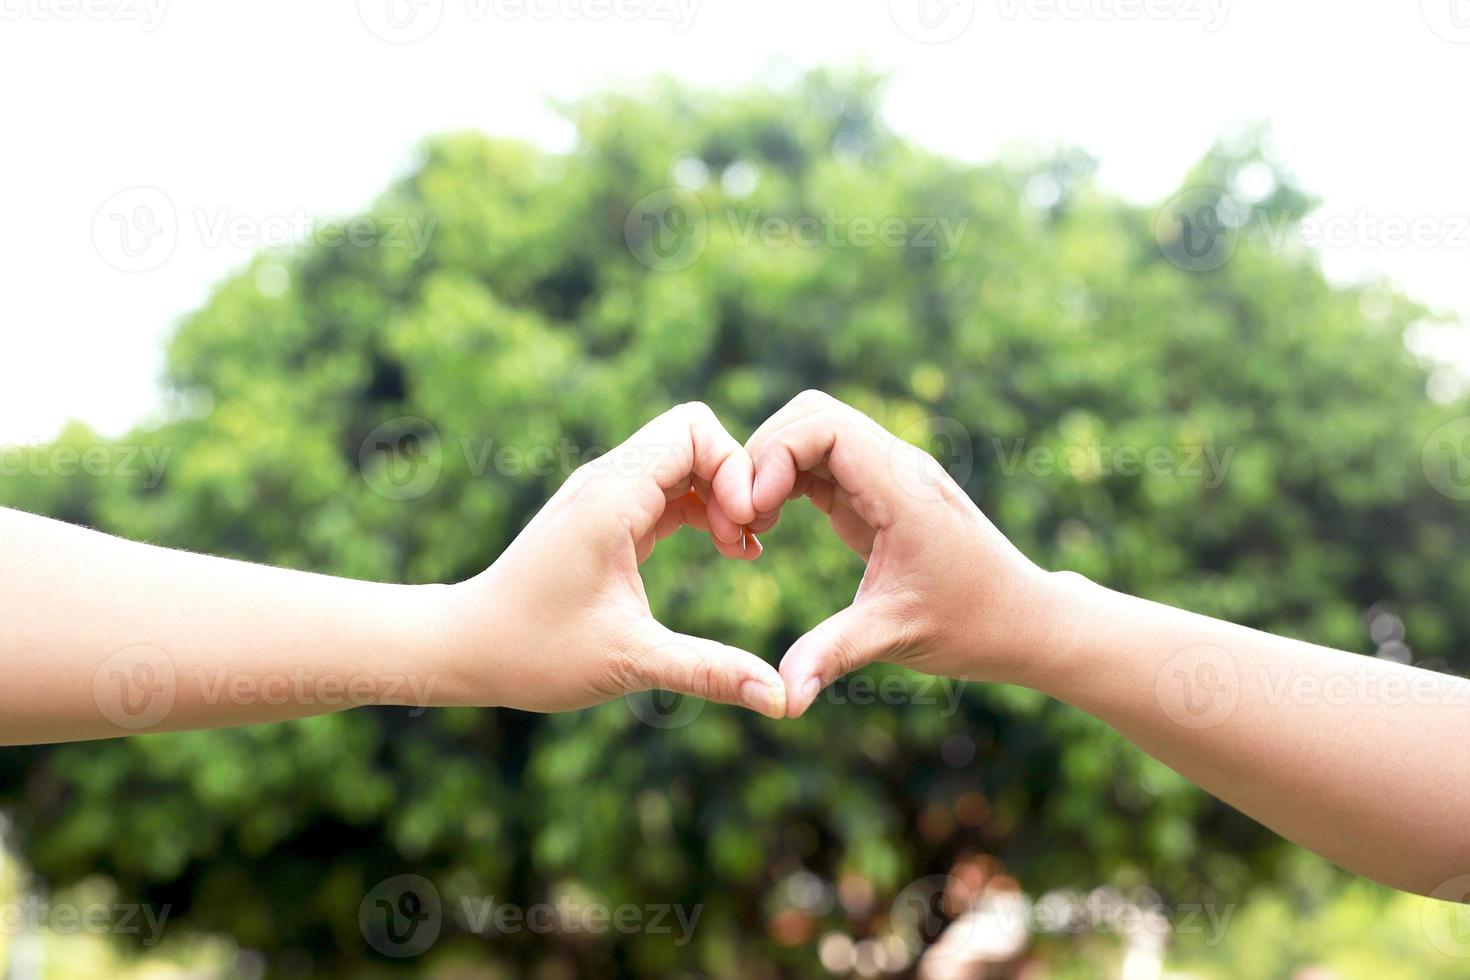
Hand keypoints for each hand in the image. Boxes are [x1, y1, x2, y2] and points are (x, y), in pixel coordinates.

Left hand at [430, 403, 786, 717]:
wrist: (466, 648)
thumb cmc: (535, 652)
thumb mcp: (630, 661)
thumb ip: (709, 672)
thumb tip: (781, 700)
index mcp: (612, 497)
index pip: (694, 430)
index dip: (735, 469)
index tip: (747, 531)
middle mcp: (607, 481)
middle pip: (695, 435)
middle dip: (735, 479)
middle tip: (748, 541)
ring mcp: (604, 495)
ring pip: (684, 460)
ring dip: (721, 496)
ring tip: (741, 551)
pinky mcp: (605, 516)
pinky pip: (668, 488)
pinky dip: (702, 509)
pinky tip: (724, 551)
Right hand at [745, 391, 1070, 716]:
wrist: (1024, 620)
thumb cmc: (971, 625)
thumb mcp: (896, 637)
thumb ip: (834, 654)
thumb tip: (781, 699)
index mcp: (903, 488)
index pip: (825, 426)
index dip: (775, 455)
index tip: (753, 511)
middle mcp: (897, 468)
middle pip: (811, 415)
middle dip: (763, 455)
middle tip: (741, 518)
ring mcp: (889, 476)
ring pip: (814, 433)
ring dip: (772, 468)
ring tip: (751, 527)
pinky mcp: (879, 494)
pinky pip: (822, 463)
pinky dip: (786, 483)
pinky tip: (769, 528)